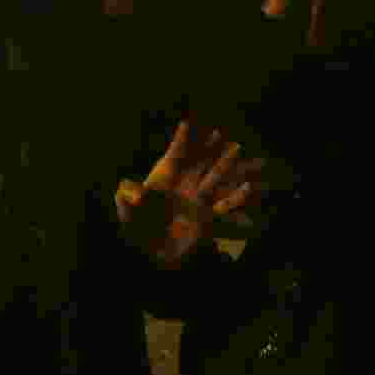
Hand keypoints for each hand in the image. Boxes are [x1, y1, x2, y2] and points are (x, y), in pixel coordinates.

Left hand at [116, 120, 263, 266]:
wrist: (150, 251)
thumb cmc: (138, 228)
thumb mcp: (128, 211)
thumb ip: (126, 198)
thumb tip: (128, 191)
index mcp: (164, 178)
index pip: (176, 153)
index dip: (182, 139)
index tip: (187, 122)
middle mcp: (183, 184)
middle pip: (201, 160)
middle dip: (212, 146)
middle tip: (223, 133)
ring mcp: (196, 199)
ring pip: (215, 177)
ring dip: (227, 164)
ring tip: (241, 150)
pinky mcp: (205, 216)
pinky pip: (224, 205)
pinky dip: (236, 197)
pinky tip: (249, 189)